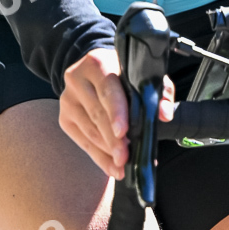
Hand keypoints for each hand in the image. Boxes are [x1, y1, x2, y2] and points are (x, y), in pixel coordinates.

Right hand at [59, 47, 175, 179]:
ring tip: (121, 165)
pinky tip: (111, 166)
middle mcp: (77, 79)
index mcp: (98, 63)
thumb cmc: (122, 74)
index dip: (115, 112)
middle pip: (97, 113)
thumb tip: (164, 114)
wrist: (91, 70)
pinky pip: (82, 140)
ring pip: (89, 130)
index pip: (107, 90)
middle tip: (125, 158)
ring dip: (106, 151)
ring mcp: (68, 99)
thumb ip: (159, 91)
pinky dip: (98, 156)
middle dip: (112, 139)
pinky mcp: (64, 117)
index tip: (122, 132)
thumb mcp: (142, 75)